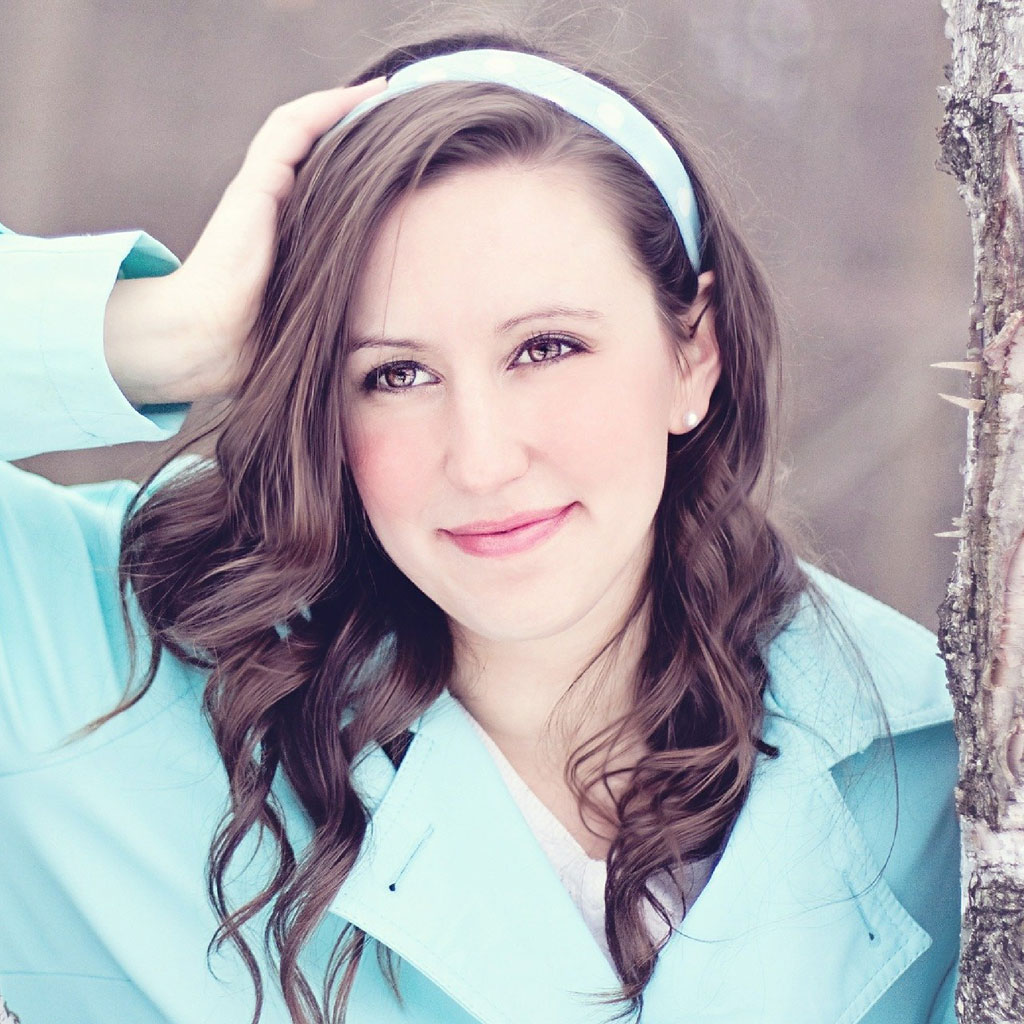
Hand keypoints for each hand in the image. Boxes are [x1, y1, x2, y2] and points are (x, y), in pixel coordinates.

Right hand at [104, 77, 385, 406]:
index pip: (319, 178)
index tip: (396, 155)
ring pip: (301, 127)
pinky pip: (292, 129)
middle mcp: (270, 202)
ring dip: (341, 103)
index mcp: (282, 231)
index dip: (353, 160)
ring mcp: (259, 189)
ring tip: (383, 91)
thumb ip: (336, 303)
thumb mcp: (311, 314)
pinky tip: (361, 97)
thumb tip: (387, 332)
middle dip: (352, 124)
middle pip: (314, 147)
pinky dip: (326, 107)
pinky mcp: (255, 185)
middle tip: (397, 111)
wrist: (207, 341)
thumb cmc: (256, 343)